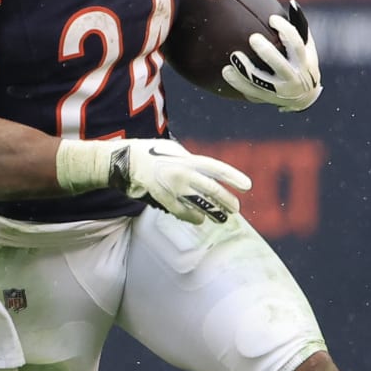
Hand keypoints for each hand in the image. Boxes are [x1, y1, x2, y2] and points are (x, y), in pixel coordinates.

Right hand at [55, 138, 251, 224]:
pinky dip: (192, 217)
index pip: (216, 168)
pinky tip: (200, 220)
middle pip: (211, 190)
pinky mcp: (162, 200)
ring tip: (222, 219)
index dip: (233, 177)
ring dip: (212, 213)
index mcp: (187, 159)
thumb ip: (190, 160)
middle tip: (235, 209)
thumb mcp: (173, 150)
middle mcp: (182, 173)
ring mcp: (173, 188)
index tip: (247, 185)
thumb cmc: (149, 152)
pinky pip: (182, 213)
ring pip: (199, 204)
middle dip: (225, 201)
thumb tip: (205, 171)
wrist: (123, 162)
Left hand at [221, 1, 322, 112]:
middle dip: (267, 52)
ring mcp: (279, 91)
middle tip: (253, 38)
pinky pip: (250, 91)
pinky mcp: (266, 98)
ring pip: (262, 81)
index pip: (296, 45)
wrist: (303, 98)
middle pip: (279, 65)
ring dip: (246, 69)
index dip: (285, 31)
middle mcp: (293, 78)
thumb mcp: (307, 47)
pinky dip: (237, 82)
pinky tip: (225, 71)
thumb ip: (299, 26)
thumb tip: (292, 2)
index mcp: (304, 62)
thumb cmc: (302, 62)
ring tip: (233, 56)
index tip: (272, 19)